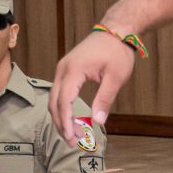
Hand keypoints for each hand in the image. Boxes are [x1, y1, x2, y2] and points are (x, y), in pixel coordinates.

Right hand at [51, 29, 136, 144]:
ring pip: (55, 99)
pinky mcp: (67, 70)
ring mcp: (63, 69)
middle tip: (74, 142)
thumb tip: (98, 121)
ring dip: (62, 118)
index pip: (64, 102)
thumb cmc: (117, 51)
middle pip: (54, 103)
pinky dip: (64, 108)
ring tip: (75, 135)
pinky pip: (60, 92)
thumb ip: (105, 99)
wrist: (116, 30)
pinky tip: (73, 120)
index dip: (66, 122)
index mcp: (73, 71)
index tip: (72, 138)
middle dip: (62, 124)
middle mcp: (63, 70)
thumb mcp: (115, 77)